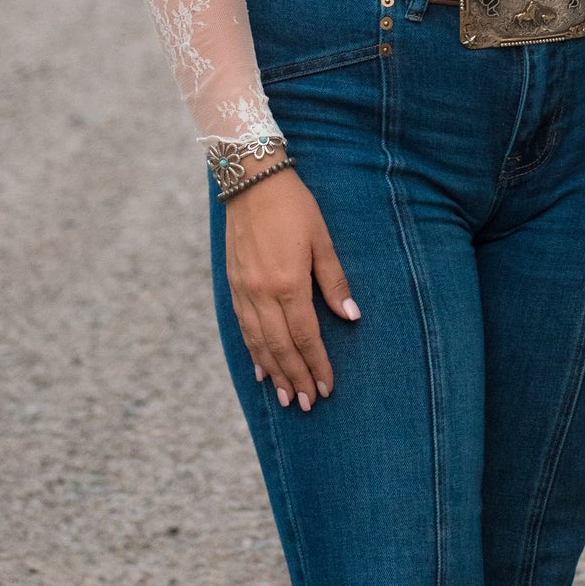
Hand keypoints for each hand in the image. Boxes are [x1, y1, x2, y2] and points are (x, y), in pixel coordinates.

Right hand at [223, 168, 358, 410]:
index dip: (317, 364)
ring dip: (273, 372)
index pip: (305, 336)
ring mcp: (243, 290)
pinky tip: (261, 368)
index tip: (326, 387)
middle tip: (306, 404)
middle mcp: (261, 293)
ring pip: (258, 342)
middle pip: (280, 347)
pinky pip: (243, 327)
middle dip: (295, 377)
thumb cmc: (294, 206)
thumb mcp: (321, 238)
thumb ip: (334, 280)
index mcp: (288, 282)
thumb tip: (351, 316)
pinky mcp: (233, 284)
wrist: (251, 181)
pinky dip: (253, 351)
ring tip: (285, 396)